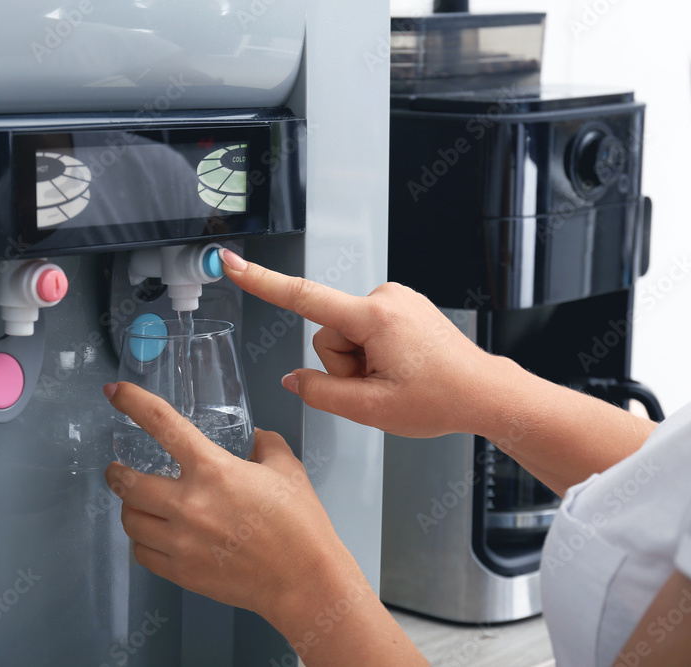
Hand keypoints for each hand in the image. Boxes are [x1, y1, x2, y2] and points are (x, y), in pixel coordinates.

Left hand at [102, 381, 358, 622]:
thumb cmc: (300, 527)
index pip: (162, 423)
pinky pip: (142, 554)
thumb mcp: (288, 469)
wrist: (305, 582)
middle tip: (117, 470)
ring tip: (138, 504)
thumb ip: (266, 445)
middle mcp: (189, 504)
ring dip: (129, 508)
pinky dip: (142, 542)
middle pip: (126, 483)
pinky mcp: (182, 572)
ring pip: (130, 520)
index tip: (115, 393)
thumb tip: (256, 437)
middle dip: (116, 473)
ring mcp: (181, 541)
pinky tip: (153, 536)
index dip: (133, 402)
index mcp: (213, 469)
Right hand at [220, 250, 502, 438]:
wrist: (486, 394)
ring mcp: (395, 299)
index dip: (261, 281)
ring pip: (345, 335)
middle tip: (380, 384)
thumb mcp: (370, 409)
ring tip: (395, 377)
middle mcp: (384, 297)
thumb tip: (293, 380)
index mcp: (374, 317)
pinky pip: (365, 330)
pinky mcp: (401, 306)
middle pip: (327, 334)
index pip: (303, 297)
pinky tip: (401, 367)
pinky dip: (374, 353)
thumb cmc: (441, 400)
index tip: (232, 263)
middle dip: (344, 364)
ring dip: (360, 362)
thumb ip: (321, 393)